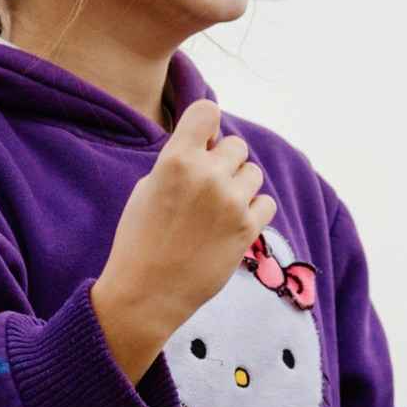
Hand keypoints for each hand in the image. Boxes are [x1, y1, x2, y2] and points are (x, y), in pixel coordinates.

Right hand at [90, 100, 276, 381]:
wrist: (146, 294)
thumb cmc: (139, 241)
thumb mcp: (147, 188)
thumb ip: (179, 162)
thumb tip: (209, 146)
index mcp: (175, 159)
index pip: (208, 111)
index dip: (208, 126)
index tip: (203, 144)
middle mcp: (207, 175)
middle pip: (237, 145)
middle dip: (225, 162)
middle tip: (207, 190)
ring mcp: (231, 202)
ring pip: (254, 174)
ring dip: (240, 187)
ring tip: (217, 212)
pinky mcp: (247, 229)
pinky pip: (266, 202)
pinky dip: (253, 211)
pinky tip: (231, 226)